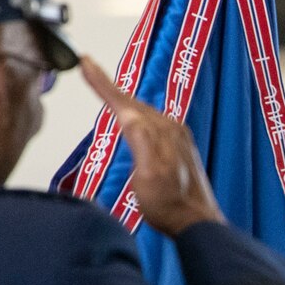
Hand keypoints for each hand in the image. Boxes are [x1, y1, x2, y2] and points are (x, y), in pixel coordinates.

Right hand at [78, 56, 226, 236]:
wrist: (198, 223)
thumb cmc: (169, 205)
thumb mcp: (148, 175)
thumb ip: (141, 142)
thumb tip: (130, 114)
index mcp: (158, 132)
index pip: (124, 102)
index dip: (102, 83)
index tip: (85, 62)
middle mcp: (170, 128)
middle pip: (132, 102)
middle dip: (109, 86)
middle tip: (89, 68)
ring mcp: (177, 136)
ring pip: (143, 110)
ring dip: (122, 98)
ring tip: (104, 87)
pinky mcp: (180, 147)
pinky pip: (152, 121)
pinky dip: (136, 112)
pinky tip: (132, 116)